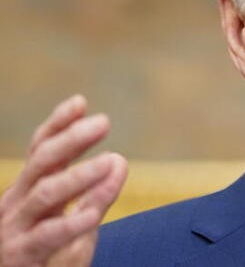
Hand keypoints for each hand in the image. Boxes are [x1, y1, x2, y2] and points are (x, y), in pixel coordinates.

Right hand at [0, 95, 126, 266]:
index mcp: (29, 190)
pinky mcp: (20, 257)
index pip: (41, 149)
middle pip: (42, 162)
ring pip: (44, 194)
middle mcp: (18, 204)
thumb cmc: (50, 259)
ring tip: (111, 161)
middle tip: (103, 121)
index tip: (80, 102)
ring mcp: (14, 229)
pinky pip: (45, 236)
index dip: (58, 124)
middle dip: (72, 139)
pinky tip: (92, 215)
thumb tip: (120, 160)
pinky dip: (70, 224)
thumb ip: (97, 196)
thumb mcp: (78, 223)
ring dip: (79, 176)